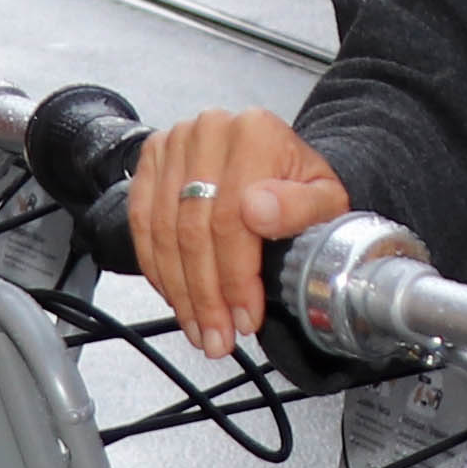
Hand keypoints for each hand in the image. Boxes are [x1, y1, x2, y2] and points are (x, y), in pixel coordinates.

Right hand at [124, 107, 349, 358]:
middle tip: (217, 337)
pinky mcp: (152, 157)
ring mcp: (175, 142)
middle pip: (193, 230)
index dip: (234, 279)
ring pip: (163, 232)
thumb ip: (301, 207)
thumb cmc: (302, 184)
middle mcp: (209, 131)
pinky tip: (174, 296)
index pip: (231, 220)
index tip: (243, 318)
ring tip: (198, 328)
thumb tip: (258, 210)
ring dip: (178, 291)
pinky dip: (155, 266)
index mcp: (253, 133)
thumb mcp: (325, 198)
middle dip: (204, 296)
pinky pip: (141, 221)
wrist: (282, 160)